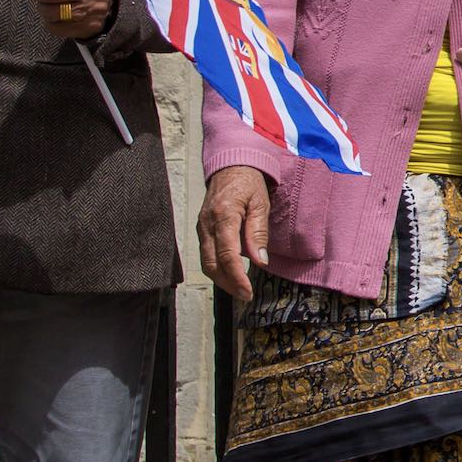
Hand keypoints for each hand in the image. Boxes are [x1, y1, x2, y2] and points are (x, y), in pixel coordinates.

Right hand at [198, 165, 271, 301]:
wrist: (230, 166)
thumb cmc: (249, 183)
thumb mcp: (261, 204)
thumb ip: (258, 233)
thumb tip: (259, 261)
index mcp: (223, 216)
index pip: (227, 255)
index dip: (237, 277)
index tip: (248, 292)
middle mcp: (207, 224)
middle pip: (212, 264)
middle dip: (228, 284)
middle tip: (245, 296)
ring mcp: (201, 227)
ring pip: (206, 262)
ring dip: (221, 279)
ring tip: (239, 290)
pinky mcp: (201, 229)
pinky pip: (206, 254)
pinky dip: (217, 267)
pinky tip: (231, 274)